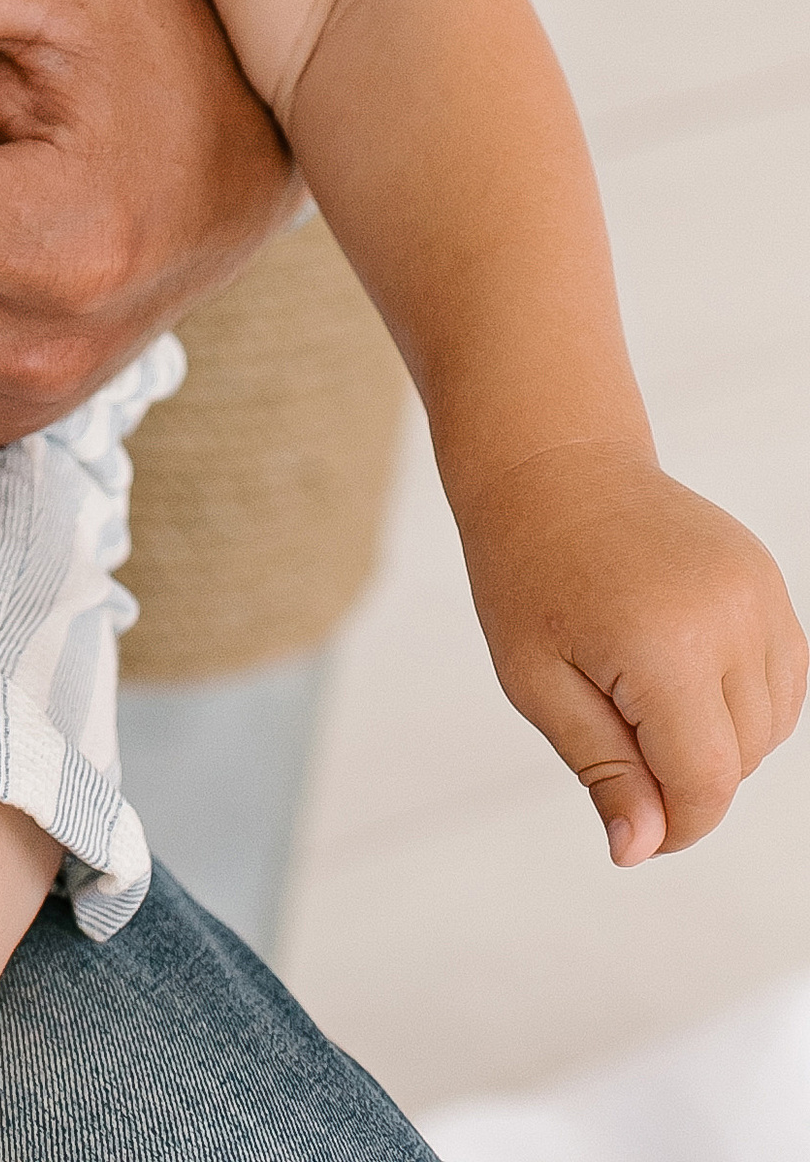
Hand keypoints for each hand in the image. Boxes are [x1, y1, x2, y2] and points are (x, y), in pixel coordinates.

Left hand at [459, 440, 806, 860]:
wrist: (553, 463)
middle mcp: (730, 617)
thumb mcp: (535, 679)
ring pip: (771, 728)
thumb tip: (642, 849)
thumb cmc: (527, 568)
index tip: (633, 827)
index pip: (706, 783)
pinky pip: (783, 680)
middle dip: (684, 775)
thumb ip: (602, 768)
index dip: (676, 825)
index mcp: (665, 643)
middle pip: (740, 761)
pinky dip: (744, 702)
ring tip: (640, 690)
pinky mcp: (769, 580)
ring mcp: (759, 593)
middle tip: (610, 724)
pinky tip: (681, 672)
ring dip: (719, 740)